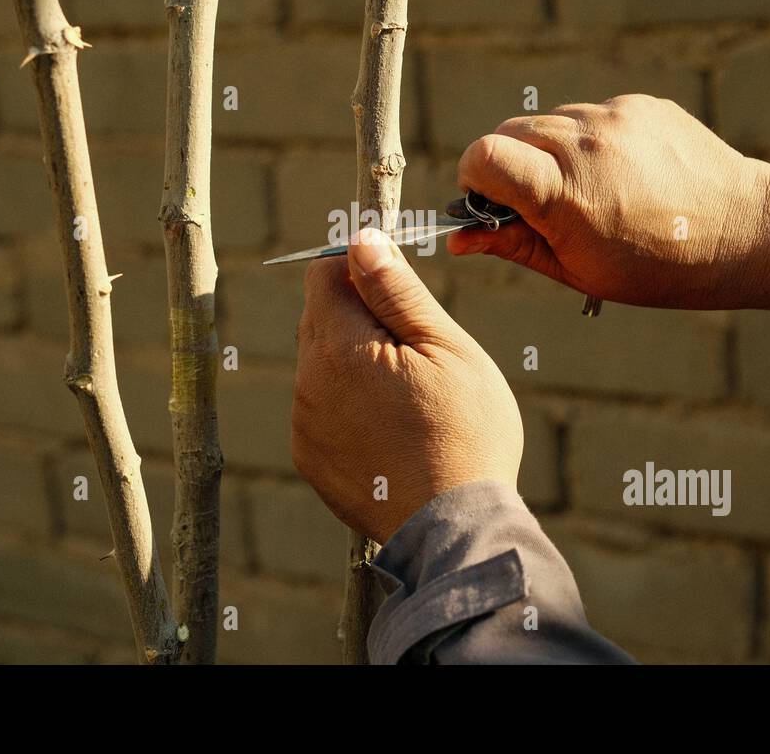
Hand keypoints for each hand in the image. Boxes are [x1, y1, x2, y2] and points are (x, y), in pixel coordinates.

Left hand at [292, 229, 522, 542]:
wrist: (454, 530)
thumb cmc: (465, 433)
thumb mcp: (446, 348)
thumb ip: (397, 290)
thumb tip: (361, 240)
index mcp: (339, 346)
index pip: (323, 273)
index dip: (361, 269)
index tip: (398, 290)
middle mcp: (308, 382)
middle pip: (320, 317)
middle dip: (360, 317)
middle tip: (416, 351)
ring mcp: (305, 425)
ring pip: (321, 364)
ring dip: (355, 363)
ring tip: (409, 398)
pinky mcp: (310, 458)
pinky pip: (321, 408)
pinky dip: (349, 406)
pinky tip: (392, 429)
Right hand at [448, 96, 769, 314]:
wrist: (746, 231)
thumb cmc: (658, 267)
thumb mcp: (578, 270)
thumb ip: (513, 245)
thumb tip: (458, 240)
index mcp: (564, 195)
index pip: (482, 155)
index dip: (475, 177)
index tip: (490, 199)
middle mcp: (585, 145)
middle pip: (509, 132)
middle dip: (510, 165)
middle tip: (540, 202)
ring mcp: (614, 118)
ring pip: (549, 121)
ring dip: (550, 151)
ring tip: (590, 189)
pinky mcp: (638, 104)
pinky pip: (590, 114)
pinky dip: (589, 140)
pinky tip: (621, 172)